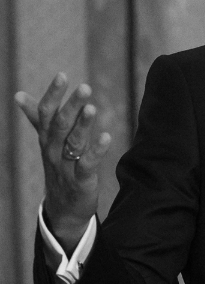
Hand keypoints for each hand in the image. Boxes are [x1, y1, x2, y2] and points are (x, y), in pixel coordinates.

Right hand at [14, 73, 111, 251]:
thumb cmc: (58, 168)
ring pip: (72, 143)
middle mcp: (53, 150)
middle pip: (59, 125)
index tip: (62, 75)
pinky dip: (96, 150)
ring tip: (93, 108)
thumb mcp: (46, 142)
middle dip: (71, 105)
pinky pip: (87, 164)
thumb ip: (36, 118)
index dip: (53, 95)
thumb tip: (18, 95)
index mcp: (46, 139)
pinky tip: (107, 136)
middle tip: (84, 87)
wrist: (62, 209)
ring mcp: (66, 166)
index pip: (45, 113)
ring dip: (83, 125)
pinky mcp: (81, 181)